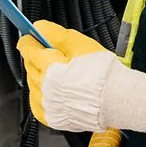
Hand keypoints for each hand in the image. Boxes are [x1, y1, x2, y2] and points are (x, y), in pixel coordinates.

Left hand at [17, 20, 145, 133]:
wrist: (116, 98)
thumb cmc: (102, 72)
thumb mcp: (80, 43)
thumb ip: (55, 34)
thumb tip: (39, 28)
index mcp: (51, 69)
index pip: (29, 50)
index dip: (29, 40)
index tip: (29, 35)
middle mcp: (45, 89)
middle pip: (29, 65)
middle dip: (36, 55)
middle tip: (49, 51)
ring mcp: (47, 106)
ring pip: (32, 83)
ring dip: (39, 73)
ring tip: (57, 70)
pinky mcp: (52, 118)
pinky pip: (36, 102)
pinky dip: (40, 93)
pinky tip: (51, 87)